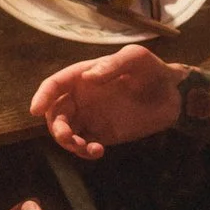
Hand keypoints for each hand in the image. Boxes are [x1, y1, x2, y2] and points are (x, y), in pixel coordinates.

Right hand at [30, 44, 185, 159]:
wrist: (174, 96)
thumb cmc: (153, 71)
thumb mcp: (136, 58)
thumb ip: (113, 64)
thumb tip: (87, 79)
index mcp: (82, 77)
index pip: (54, 85)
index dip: (42, 96)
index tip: (35, 110)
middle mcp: (80, 97)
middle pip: (54, 113)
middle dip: (55, 127)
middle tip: (68, 138)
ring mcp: (89, 117)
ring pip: (64, 132)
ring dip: (67, 142)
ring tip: (86, 147)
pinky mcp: (100, 134)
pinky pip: (82, 145)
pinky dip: (83, 152)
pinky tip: (97, 151)